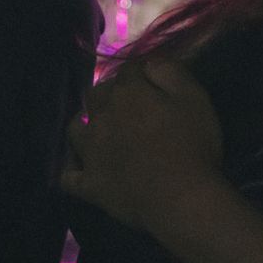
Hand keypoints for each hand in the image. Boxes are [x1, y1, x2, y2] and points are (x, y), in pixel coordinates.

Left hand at [61, 60, 223, 230]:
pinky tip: (82, 167)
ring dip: (85, 123)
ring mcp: (91, 153)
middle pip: (97, 94)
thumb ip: (170, 73)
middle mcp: (102, 117)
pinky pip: (69, 177)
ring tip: (98, 128)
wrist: (181, 199)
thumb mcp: (194, 98)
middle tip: (130, 104)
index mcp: (128, 94)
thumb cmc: (192, 146)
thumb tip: (150, 63)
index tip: (152, 78)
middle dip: (110, 93)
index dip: (140, 71)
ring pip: (75, 129)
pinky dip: (73, 169)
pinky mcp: (89, 185)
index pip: (128, 70)